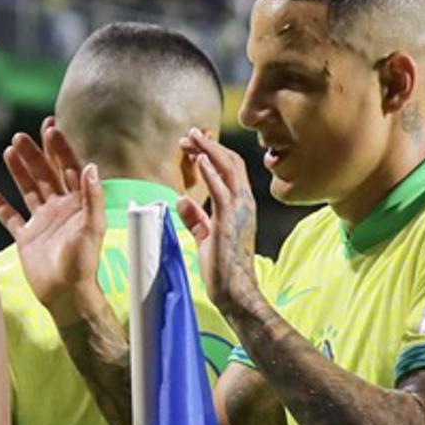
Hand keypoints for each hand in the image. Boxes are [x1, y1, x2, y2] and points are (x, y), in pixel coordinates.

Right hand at [0, 120, 105, 322]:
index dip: (60, 148)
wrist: (66, 294)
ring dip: (19, 171)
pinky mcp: (26, 238)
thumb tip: (90, 166)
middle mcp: (59, 209)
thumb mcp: (92, 227)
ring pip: (28, 190)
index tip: (49, 128)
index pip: (68, 168)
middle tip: (20, 136)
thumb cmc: (83, 262)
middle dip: (34, 154)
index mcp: (77, 203)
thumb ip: (91, 196)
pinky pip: (12, 217)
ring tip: (7, 150)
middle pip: (45, 174)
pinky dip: (1, 205)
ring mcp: (42, 222)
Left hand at [175, 128, 262, 315]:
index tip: (193, 145)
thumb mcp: (206, 236)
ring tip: (190, 137)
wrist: (235, 291)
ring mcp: (240, 210)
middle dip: (208, 145)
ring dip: (208, 150)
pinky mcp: (229, 220)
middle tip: (189, 134)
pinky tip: (199, 158)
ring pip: (227, 169)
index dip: (212, 154)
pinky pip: (221, 189)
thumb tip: (181, 200)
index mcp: (241, 206)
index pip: (229, 170)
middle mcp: (244, 203)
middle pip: (230, 162)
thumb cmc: (223, 268)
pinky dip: (210, 171)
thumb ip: (196, 218)